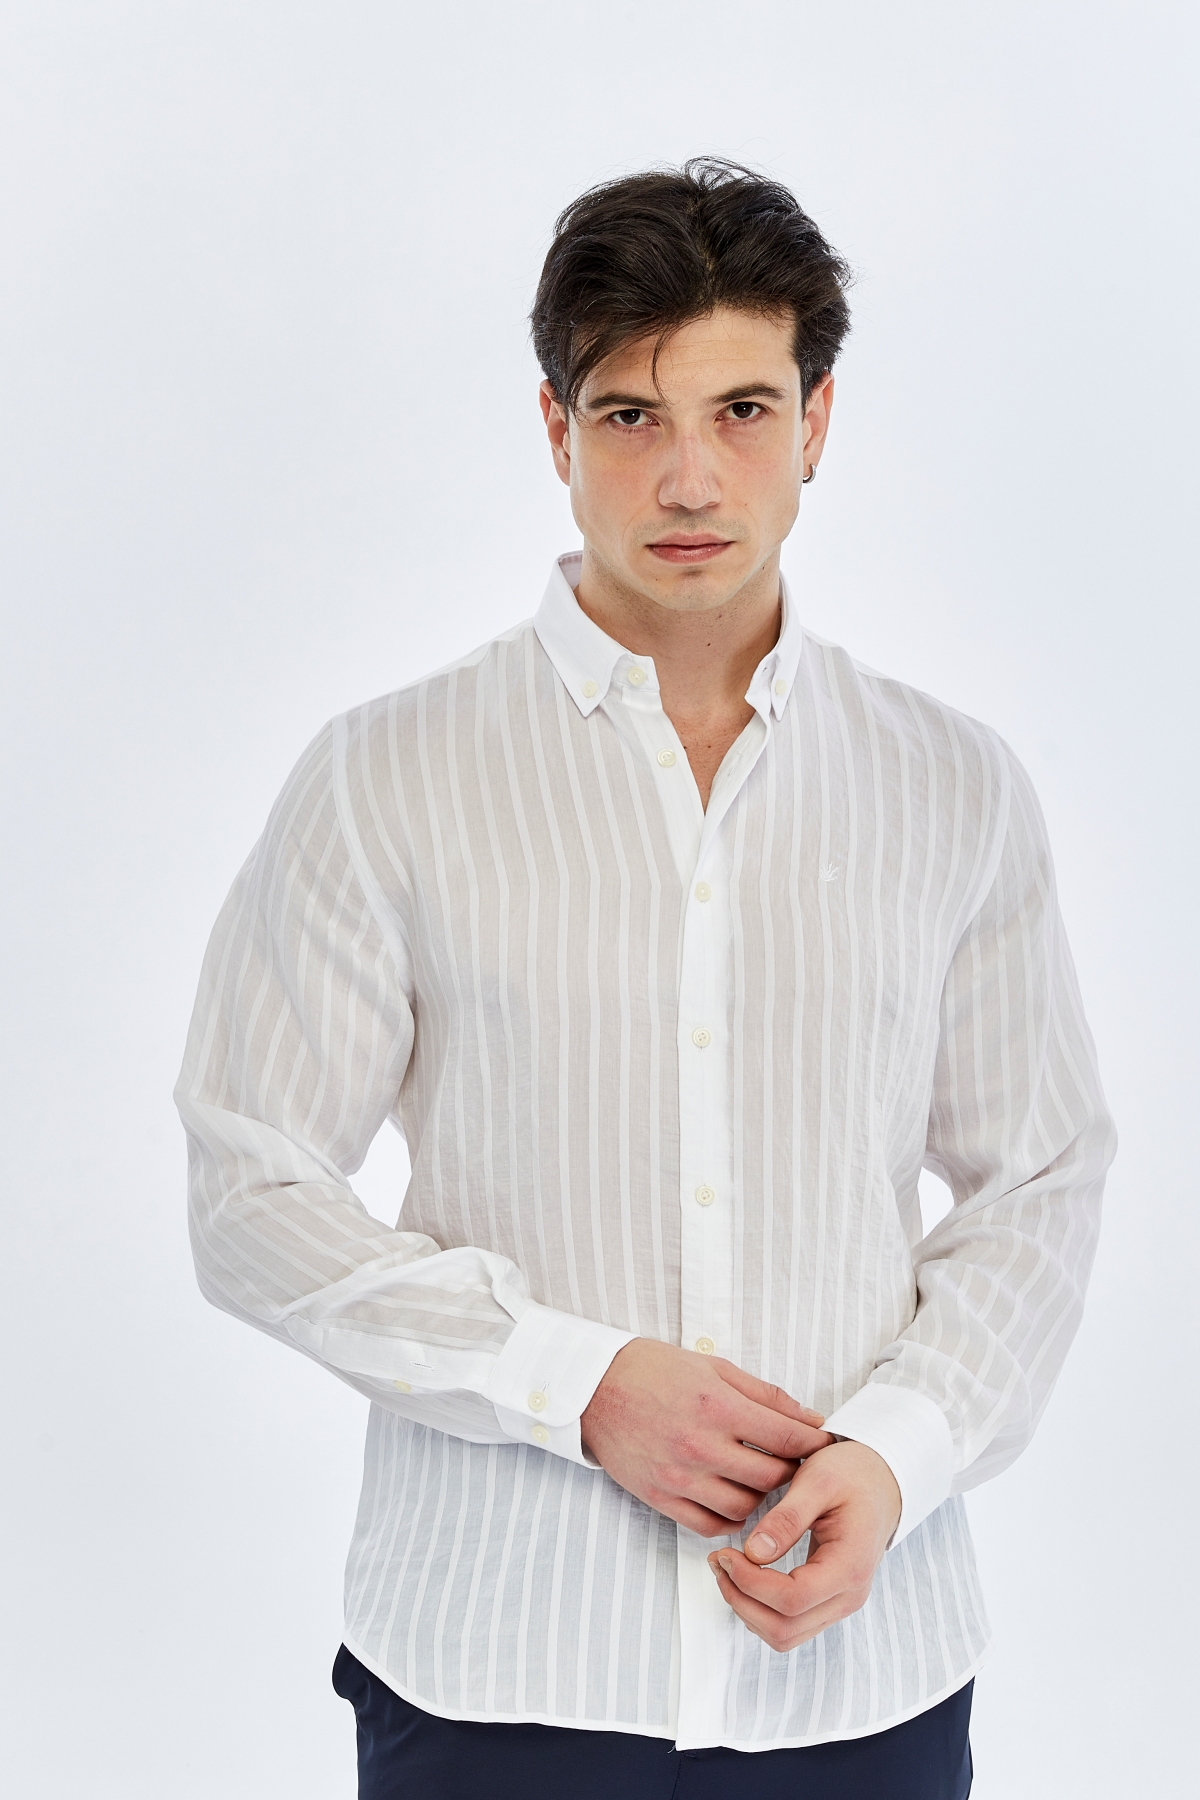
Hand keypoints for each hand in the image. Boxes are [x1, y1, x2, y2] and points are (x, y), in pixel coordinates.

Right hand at [580, 1338, 831, 1536]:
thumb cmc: (653, 1370)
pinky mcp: (660, 1497)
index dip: (813, 1444)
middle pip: (770, 1477)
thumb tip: (809, 1418)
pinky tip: (733, 1500)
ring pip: (743, 1507)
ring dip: (760, 1497)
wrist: (595, 1388)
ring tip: (759, 1479)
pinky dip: (729, 1519)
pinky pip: (709, 1525)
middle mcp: (699, 1444)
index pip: (785, 1437)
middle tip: (793, 1462)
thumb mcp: (713, 1367)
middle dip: (791, 1471)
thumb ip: (764, 1394)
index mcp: (716, 1405)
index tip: (822, 1445)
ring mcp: (678, 1476)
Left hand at [706, 1439, 900, 1649]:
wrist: (881, 1480)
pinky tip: (744, 1576)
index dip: (750, 1583)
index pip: (792, 1599)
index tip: (725, 1554)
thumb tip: (754, 1552)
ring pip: (785, 1634)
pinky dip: (759, 1609)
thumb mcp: (818, 1480)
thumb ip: (787, 1517)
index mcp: (850, 1567)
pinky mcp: (828, 1601)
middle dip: (741, 1600)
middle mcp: (849, 1596)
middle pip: (785, 1628)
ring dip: (747, 1608)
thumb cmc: (852, 1473)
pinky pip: (790, 1625)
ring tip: (726, 1567)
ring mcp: (840, 1603)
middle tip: (718, 1560)